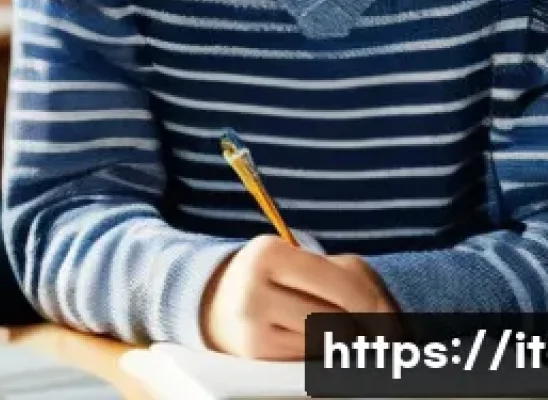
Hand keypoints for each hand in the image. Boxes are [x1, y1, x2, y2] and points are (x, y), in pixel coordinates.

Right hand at [201, 236, 395, 360]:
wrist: (220, 303)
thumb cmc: (277, 278)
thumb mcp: (303, 260)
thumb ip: (350, 277)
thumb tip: (391, 322)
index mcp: (270, 252)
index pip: (342, 285)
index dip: (377, 306)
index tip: (393, 321)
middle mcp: (254, 287)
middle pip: (338, 320)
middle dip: (366, 331)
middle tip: (379, 335)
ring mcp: (252, 325)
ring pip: (326, 343)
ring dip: (344, 343)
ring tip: (344, 334)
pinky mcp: (256, 354)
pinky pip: (310, 360)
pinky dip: (322, 355)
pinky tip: (317, 344)